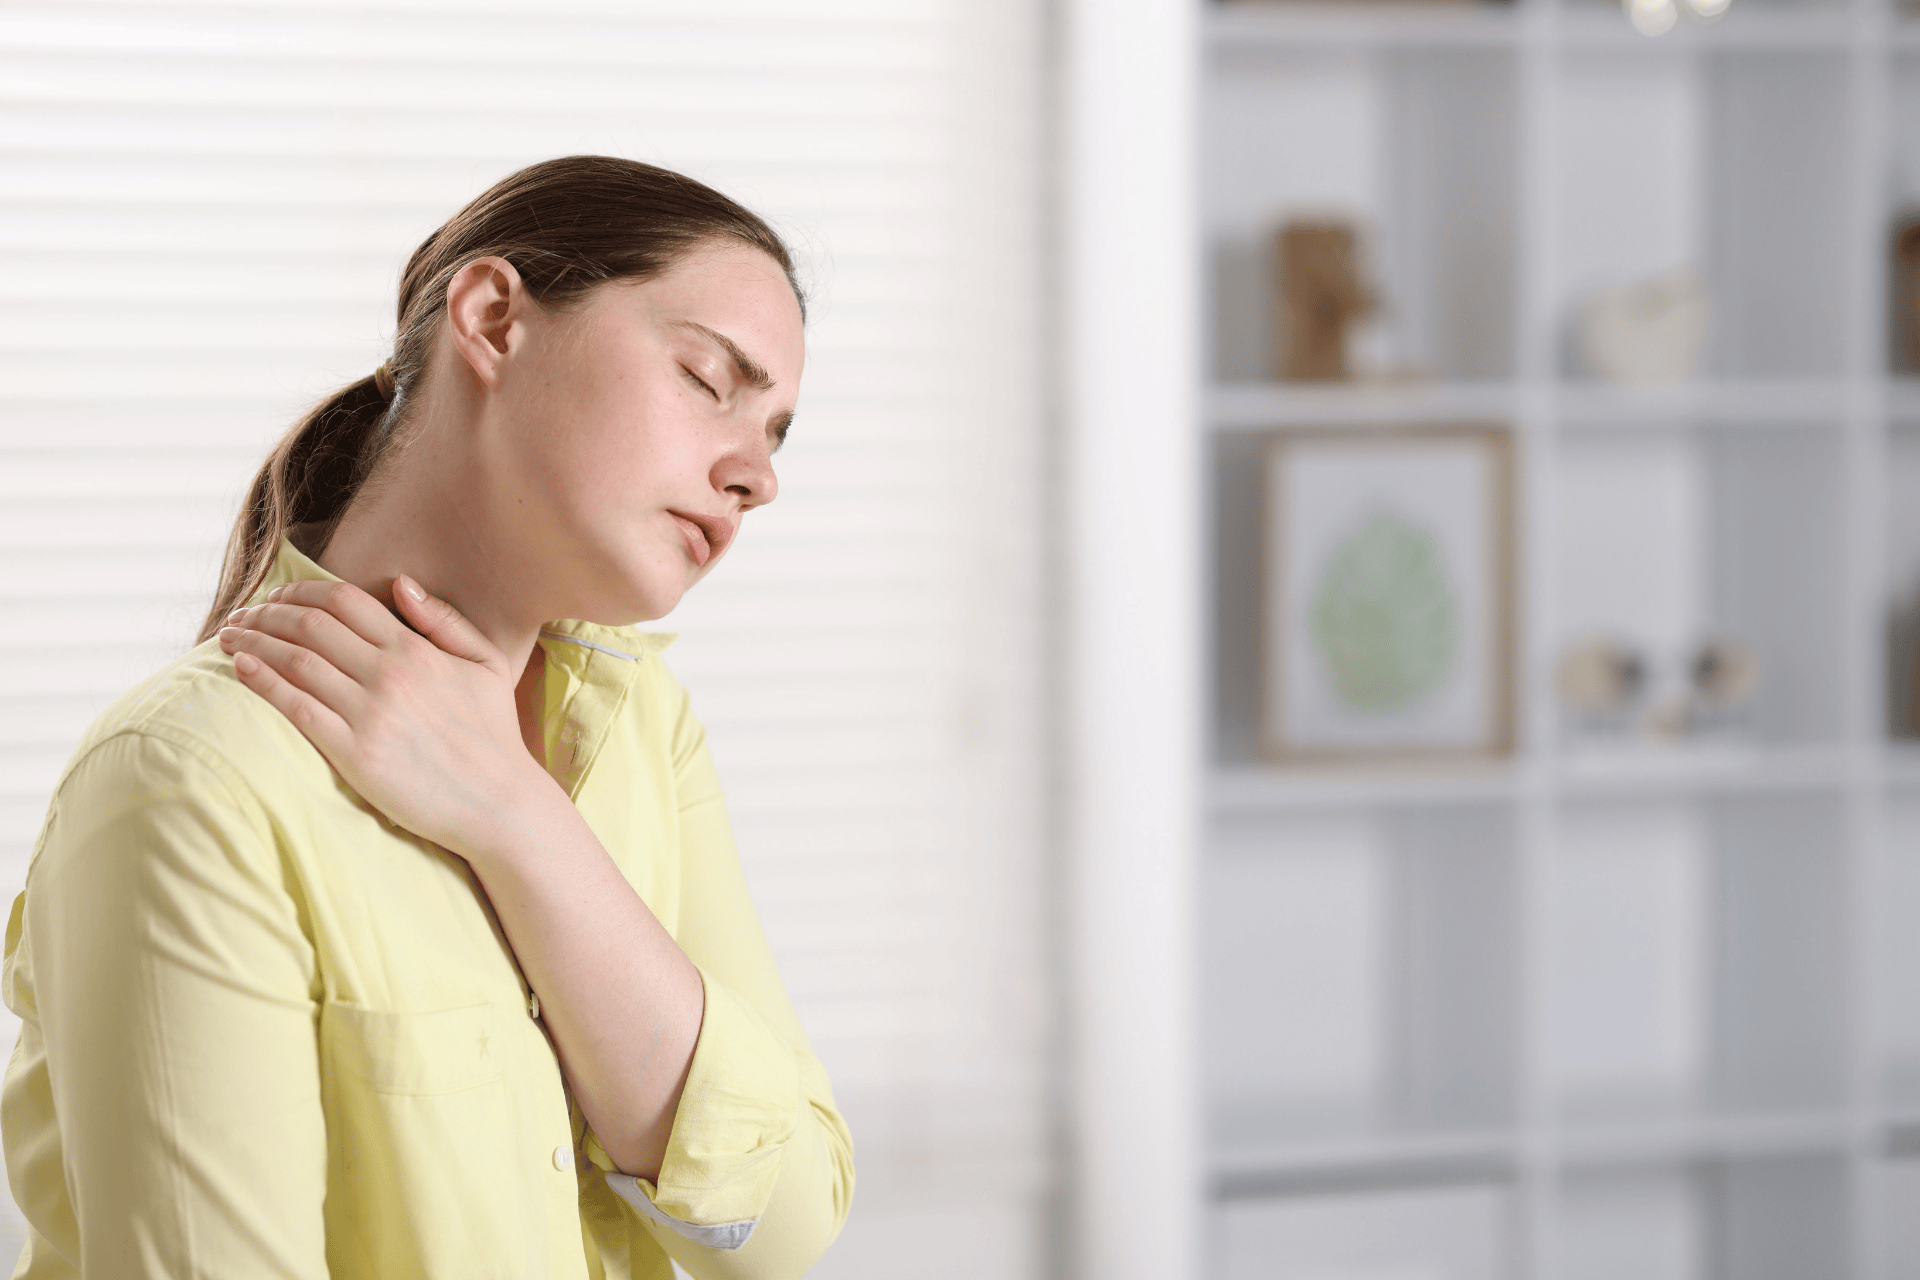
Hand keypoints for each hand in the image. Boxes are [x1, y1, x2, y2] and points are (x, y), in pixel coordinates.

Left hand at [217, 577, 552, 861]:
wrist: (499, 803)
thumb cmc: (493, 735)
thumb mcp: (485, 665)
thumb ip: (445, 620)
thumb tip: (401, 584)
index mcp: (416, 649)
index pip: (343, 601)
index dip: (300, 591)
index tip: (276, 596)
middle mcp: (390, 673)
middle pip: (309, 624)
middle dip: (265, 612)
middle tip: (241, 616)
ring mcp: (370, 713)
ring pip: (294, 660)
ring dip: (253, 641)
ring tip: (228, 637)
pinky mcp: (354, 752)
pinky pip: (296, 707)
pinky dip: (263, 682)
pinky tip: (241, 669)